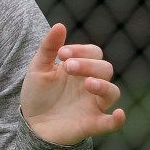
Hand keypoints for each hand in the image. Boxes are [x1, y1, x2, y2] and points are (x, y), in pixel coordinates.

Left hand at [20, 23, 125, 144]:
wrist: (30, 123)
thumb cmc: (38, 93)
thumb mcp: (39, 67)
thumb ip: (49, 47)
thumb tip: (60, 25)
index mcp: (80, 68)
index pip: (93, 52)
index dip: (81, 50)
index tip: (61, 54)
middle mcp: (90, 84)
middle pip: (105, 68)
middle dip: (88, 65)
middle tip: (68, 67)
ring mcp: (92, 104)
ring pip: (112, 92)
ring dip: (103, 85)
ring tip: (88, 84)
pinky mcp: (91, 124)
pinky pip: (110, 123)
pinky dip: (117, 120)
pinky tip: (119, 114)